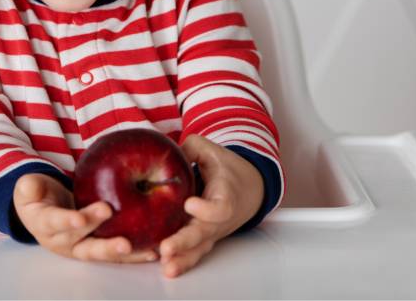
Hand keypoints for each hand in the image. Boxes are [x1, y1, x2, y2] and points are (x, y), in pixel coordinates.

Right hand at [12, 173, 158, 263]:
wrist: (41, 210)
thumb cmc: (37, 195)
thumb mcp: (28, 187)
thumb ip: (29, 186)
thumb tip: (30, 186)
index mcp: (45, 225)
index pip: (56, 223)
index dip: (68, 222)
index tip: (80, 219)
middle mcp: (64, 242)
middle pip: (85, 246)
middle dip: (104, 244)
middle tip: (123, 241)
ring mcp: (81, 248)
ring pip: (102, 253)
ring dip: (122, 253)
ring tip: (144, 251)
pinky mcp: (96, 247)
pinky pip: (115, 253)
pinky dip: (134, 254)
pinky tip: (153, 252)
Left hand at [157, 134, 263, 277]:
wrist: (249, 188)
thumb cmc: (228, 169)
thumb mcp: (212, 150)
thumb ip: (191, 148)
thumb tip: (168, 152)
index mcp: (226, 196)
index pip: (220, 208)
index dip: (207, 209)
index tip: (190, 203)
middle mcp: (220, 219)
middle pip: (205, 234)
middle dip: (185, 242)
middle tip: (166, 248)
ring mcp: (213, 232)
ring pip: (199, 248)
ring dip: (183, 258)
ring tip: (166, 265)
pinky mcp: (205, 239)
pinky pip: (195, 252)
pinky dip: (182, 261)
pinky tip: (167, 268)